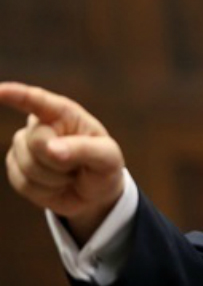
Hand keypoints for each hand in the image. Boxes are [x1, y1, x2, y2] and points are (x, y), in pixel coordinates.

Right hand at [0, 82, 124, 243]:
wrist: (94, 194)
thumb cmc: (104, 167)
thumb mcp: (107, 157)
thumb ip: (83, 149)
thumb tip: (50, 148)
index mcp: (64, 114)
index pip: (37, 100)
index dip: (16, 94)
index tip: (0, 91)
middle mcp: (40, 126)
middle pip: (36, 141)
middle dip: (59, 160)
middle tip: (78, 166)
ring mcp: (25, 146)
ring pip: (27, 165)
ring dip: (53, 178)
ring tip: (69, 175)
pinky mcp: (16, 168)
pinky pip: (22, 183)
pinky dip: (44, 191)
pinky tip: (56, 185)